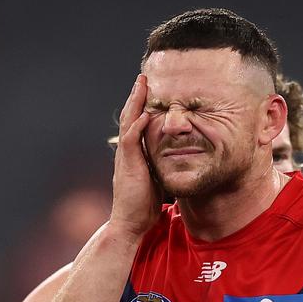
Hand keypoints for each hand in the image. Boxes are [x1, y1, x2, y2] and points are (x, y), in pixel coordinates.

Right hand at [109, 74, 162, 237]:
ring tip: (142, 84)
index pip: (137, 124)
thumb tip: (176, 161)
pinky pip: (131, 141)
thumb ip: (161, 167)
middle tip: (144, 77)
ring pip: (129, 123)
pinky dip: (137, 126)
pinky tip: (145, 113)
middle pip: (131, 117)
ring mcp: (126, 158)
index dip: (143, 106)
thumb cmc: (144, 206)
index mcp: (135, 154)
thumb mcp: (156, 180)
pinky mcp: (128, 166)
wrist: (131, 224)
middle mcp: (127, 152)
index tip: (150, 90)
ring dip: (136, 103)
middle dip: (137, 96)